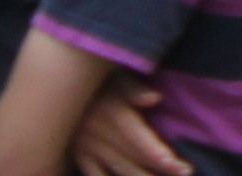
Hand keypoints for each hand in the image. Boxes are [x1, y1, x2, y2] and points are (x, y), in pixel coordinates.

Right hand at [66, 80, 184, 175]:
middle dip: (159, 172)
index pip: (141, 143)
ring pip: (118, 173)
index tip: (183, 169)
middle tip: (185, 175)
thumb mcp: (114, 76)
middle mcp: (101, 138)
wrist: (56, 89)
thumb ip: (134, 89)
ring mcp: (88, 151)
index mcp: (114, 117)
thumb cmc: (95, 79)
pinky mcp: (79, 157)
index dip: (162, 158)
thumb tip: (155, 98)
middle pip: (134, 161)